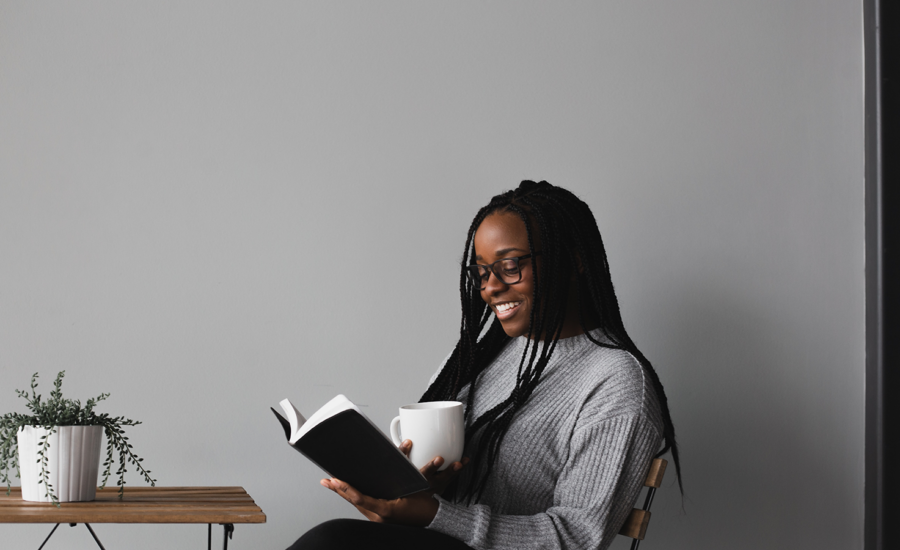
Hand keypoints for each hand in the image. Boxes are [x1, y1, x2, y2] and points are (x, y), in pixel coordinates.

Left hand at [321, 444, 467, 525]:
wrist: (435, 520)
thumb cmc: (426, 507)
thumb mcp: (417, 485)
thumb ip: (408, 469)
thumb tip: (404, 449)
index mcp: (385, 510)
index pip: (359, 498)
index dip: (346, 488)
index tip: (334, 480)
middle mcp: (379, 516)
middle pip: (354, 500)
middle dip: (339, 489)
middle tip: (327, 480)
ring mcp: (379, 519)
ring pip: (357, 504)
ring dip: (345, 493)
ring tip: (332, 484)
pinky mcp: (381, 517)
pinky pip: (364, 506)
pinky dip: (354, 497)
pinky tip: (348, 492)